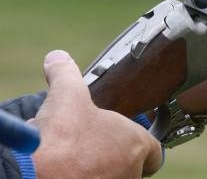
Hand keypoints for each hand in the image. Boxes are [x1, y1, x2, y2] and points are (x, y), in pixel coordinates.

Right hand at [32, 50, 162, 178]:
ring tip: (74, 157)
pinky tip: (63, 169)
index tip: (131, 141)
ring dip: (98, 167)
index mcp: (134, 144)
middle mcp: (130, 172)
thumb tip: (58, 57)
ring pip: (114, 176)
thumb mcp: (66, 96)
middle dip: (113, 155)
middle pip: (131, 165)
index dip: (143, 144)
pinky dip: (82, 176)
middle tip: (92, 146)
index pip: (155, 150)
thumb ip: (66, 73)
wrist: (34, 175)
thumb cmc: (61, 138)